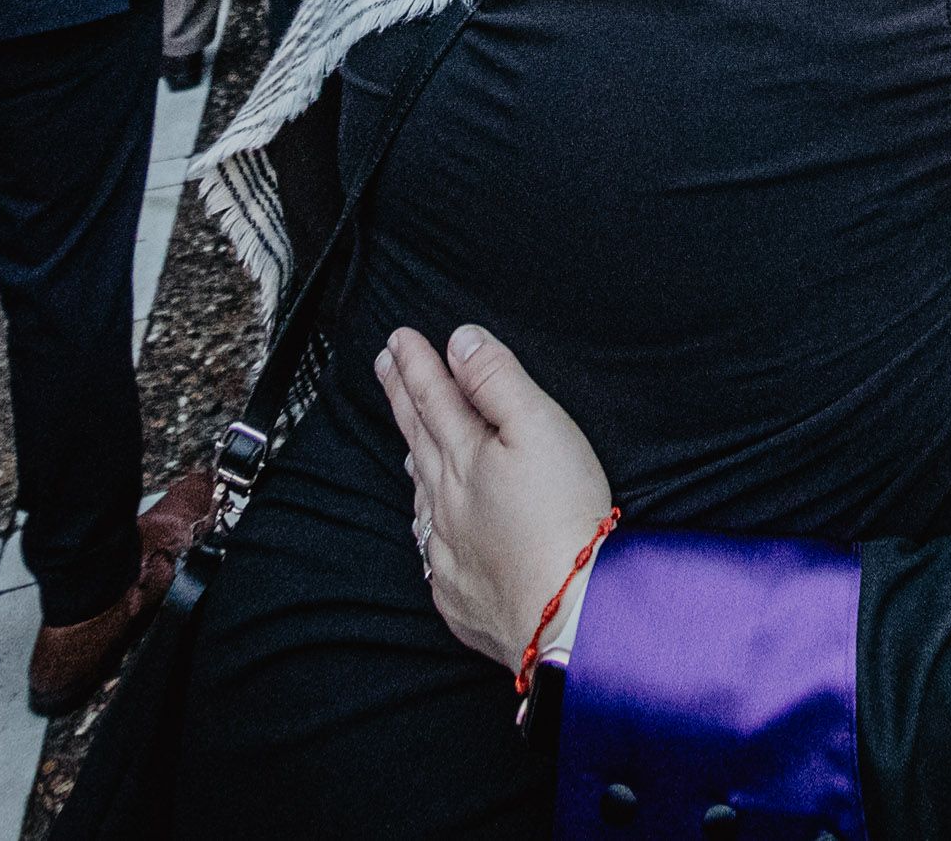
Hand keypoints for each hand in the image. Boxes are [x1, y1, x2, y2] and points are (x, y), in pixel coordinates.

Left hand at [377, 325, 614, 678]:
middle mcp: (447, 501)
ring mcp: (450, 550)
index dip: (416, 365)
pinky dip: (428, 524)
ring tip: (408, 439)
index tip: (399, 340)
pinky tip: (432, 522)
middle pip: (419, 438)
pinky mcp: (461, 593)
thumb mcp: (539, 427)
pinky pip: (433, 548)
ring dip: (415, 458)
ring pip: (422, 494)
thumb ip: (497, 381)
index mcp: (466, 457)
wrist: (565, 610)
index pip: (433, 398)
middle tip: (385, 366)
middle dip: (402, 398)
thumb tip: (461, 343)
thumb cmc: (563, 516)